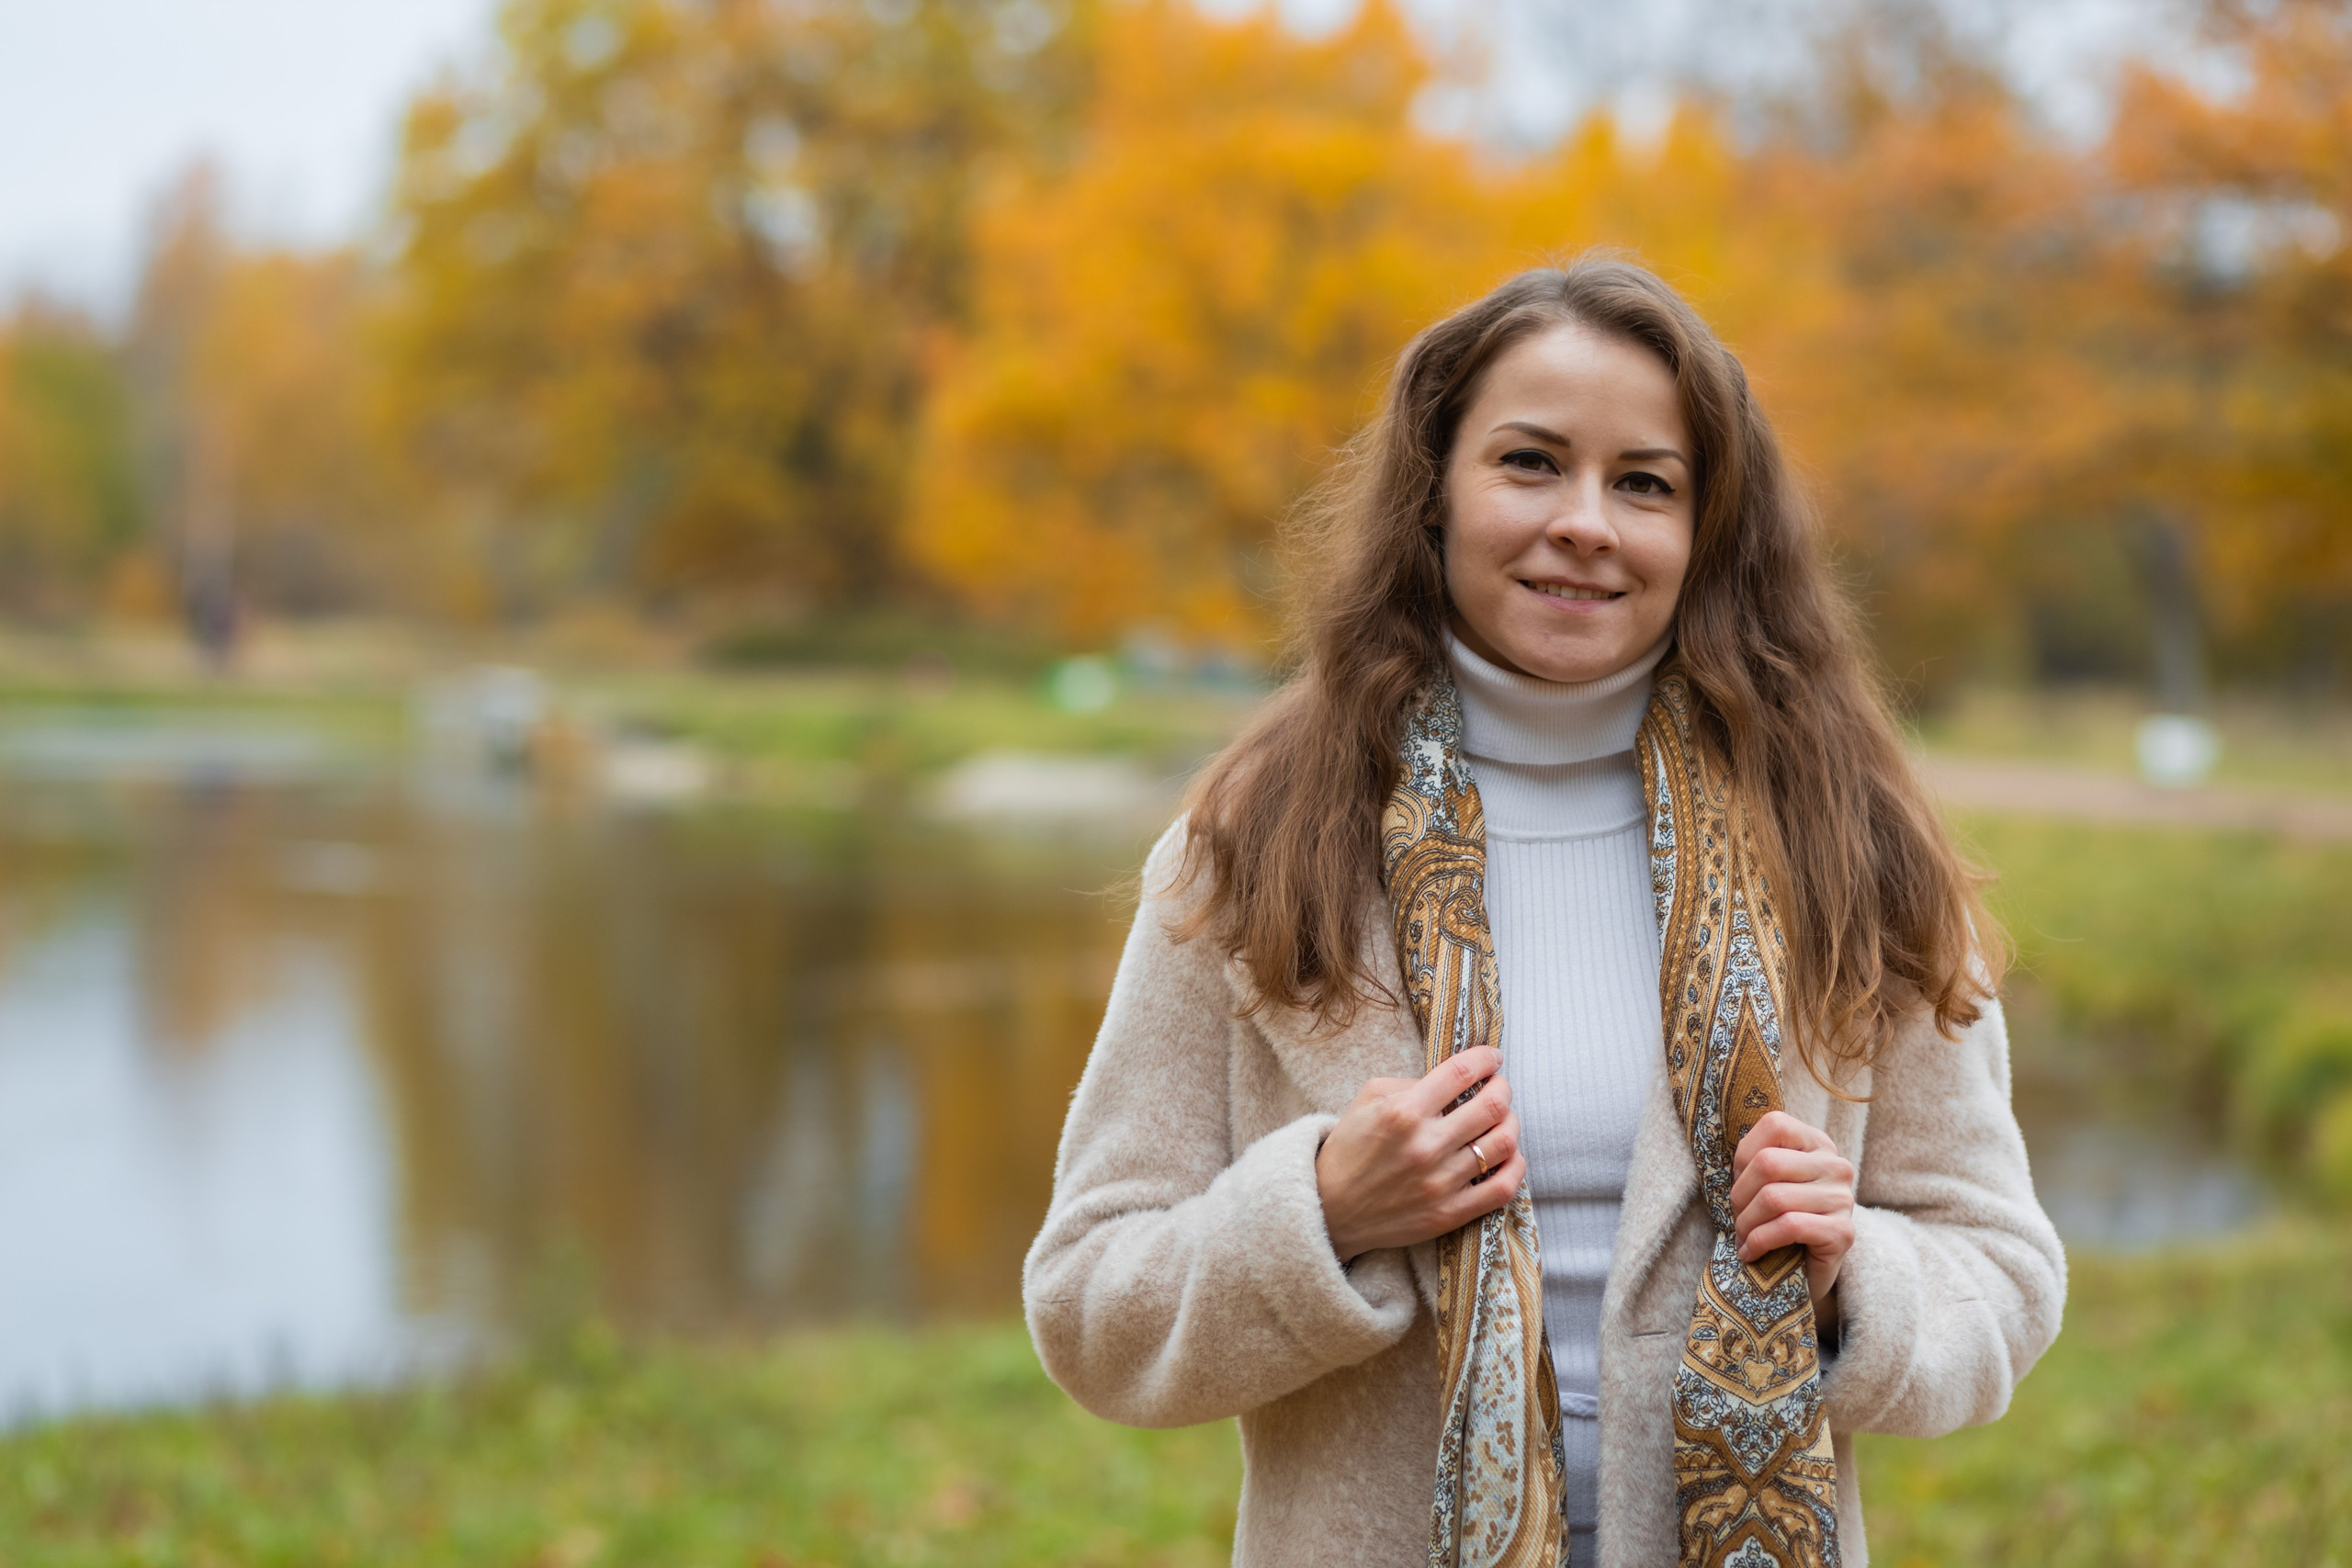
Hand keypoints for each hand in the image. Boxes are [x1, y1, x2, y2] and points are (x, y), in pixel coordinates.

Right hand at [1314, 1046, 1524, 1263]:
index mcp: (1403, 1112)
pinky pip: (1501, 1188)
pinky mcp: (1448, 1213)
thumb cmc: (1348, 1149)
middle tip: (1499, 1086)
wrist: (1329, 1210)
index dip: (1486, 1058)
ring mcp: (1440, 1182)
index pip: (1461, 1072)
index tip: (1492, 1058)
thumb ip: (1409, 1083)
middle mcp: (1425, 1145)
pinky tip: (1509, 1155)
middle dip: (1503, 1088)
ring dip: (1511, 1124)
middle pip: (1493, 1106)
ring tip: (1502, 1120)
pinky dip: (1515, 1166)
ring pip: (1503, 1144)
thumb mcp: (1366, 1100)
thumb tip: (1452, 1080)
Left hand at [1729, 1110, 1854, 1319]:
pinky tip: (1751, 1252)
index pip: (1774, 1125)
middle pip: (1768, 1163)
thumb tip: (1726, 1150)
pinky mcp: (1843, 1232)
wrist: (1804, 1273)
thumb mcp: (1767, 1182)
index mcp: (1817, 1143)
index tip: (1738, 1182)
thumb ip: (1755, 1159)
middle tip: (1735, 1218)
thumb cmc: (1777, 1220)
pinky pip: (1789, 1226)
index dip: (1744, 1155)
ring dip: (1746, 1223)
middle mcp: (1836, 1166)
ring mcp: (1843, 1199)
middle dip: (1740, 1195)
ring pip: (1774, 1197)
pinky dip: (1759, 1241)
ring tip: (1742, 1237)